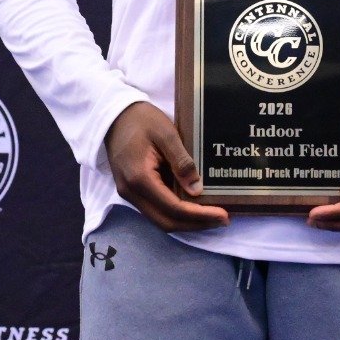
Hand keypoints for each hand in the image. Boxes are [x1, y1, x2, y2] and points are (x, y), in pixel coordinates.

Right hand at [104, 101, 229, 231]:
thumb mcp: (166, 133)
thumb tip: (197, 190)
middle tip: (223, 220)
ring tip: (213, 216)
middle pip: (166, 221)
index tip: (223, 215)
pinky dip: (177, 213)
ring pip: (160, 219)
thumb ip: (182, 162)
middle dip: (196, 224)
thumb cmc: (141, 120)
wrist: (116, 115)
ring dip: (187, 222)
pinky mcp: (133, 191)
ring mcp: (130, 194)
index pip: (173, 207)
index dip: (199, 215)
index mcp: (139, 178)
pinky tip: (195, 207)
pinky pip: (156, 209)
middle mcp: (131, 192)